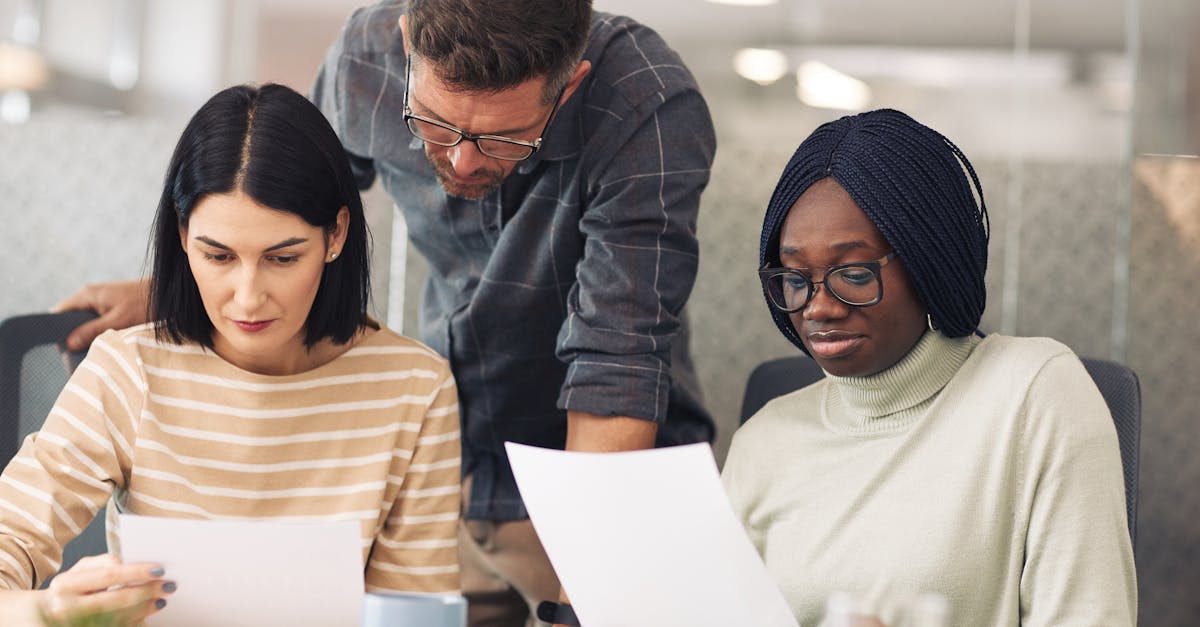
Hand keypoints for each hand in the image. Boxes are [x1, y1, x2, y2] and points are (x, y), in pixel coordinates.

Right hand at [42, 554, 173, 623]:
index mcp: (67, 585)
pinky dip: (134, 622)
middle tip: (169, 585)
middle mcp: (68, 607)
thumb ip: (101, 563)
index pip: (108, 575)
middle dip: (146, 591)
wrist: (41, 614)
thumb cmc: (69, 587)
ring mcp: (76, 625)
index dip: (136, 572)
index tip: (160, 569)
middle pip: (116, 599)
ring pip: (118, 618)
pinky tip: (146, 616)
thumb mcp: (78, 570)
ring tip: (161, 600)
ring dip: (144, 610)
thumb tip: (124, 562)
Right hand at [52, 279, 149, 350]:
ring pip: (83, 319)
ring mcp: (100, 298)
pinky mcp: (110, 303)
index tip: (61, 349)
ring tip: (89, 350)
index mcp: (87, 295)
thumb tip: (69, 343)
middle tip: (76, 354)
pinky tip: (102, 341)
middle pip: (70, 318)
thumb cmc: (145, 305)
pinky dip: (96, 329)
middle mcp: (90, 294)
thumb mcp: (118, 321)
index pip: (59, 313)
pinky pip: (95, 318)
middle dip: (71, 335)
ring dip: (85, 333)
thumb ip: (92, 331)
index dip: (56, 330)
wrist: (168, 294)